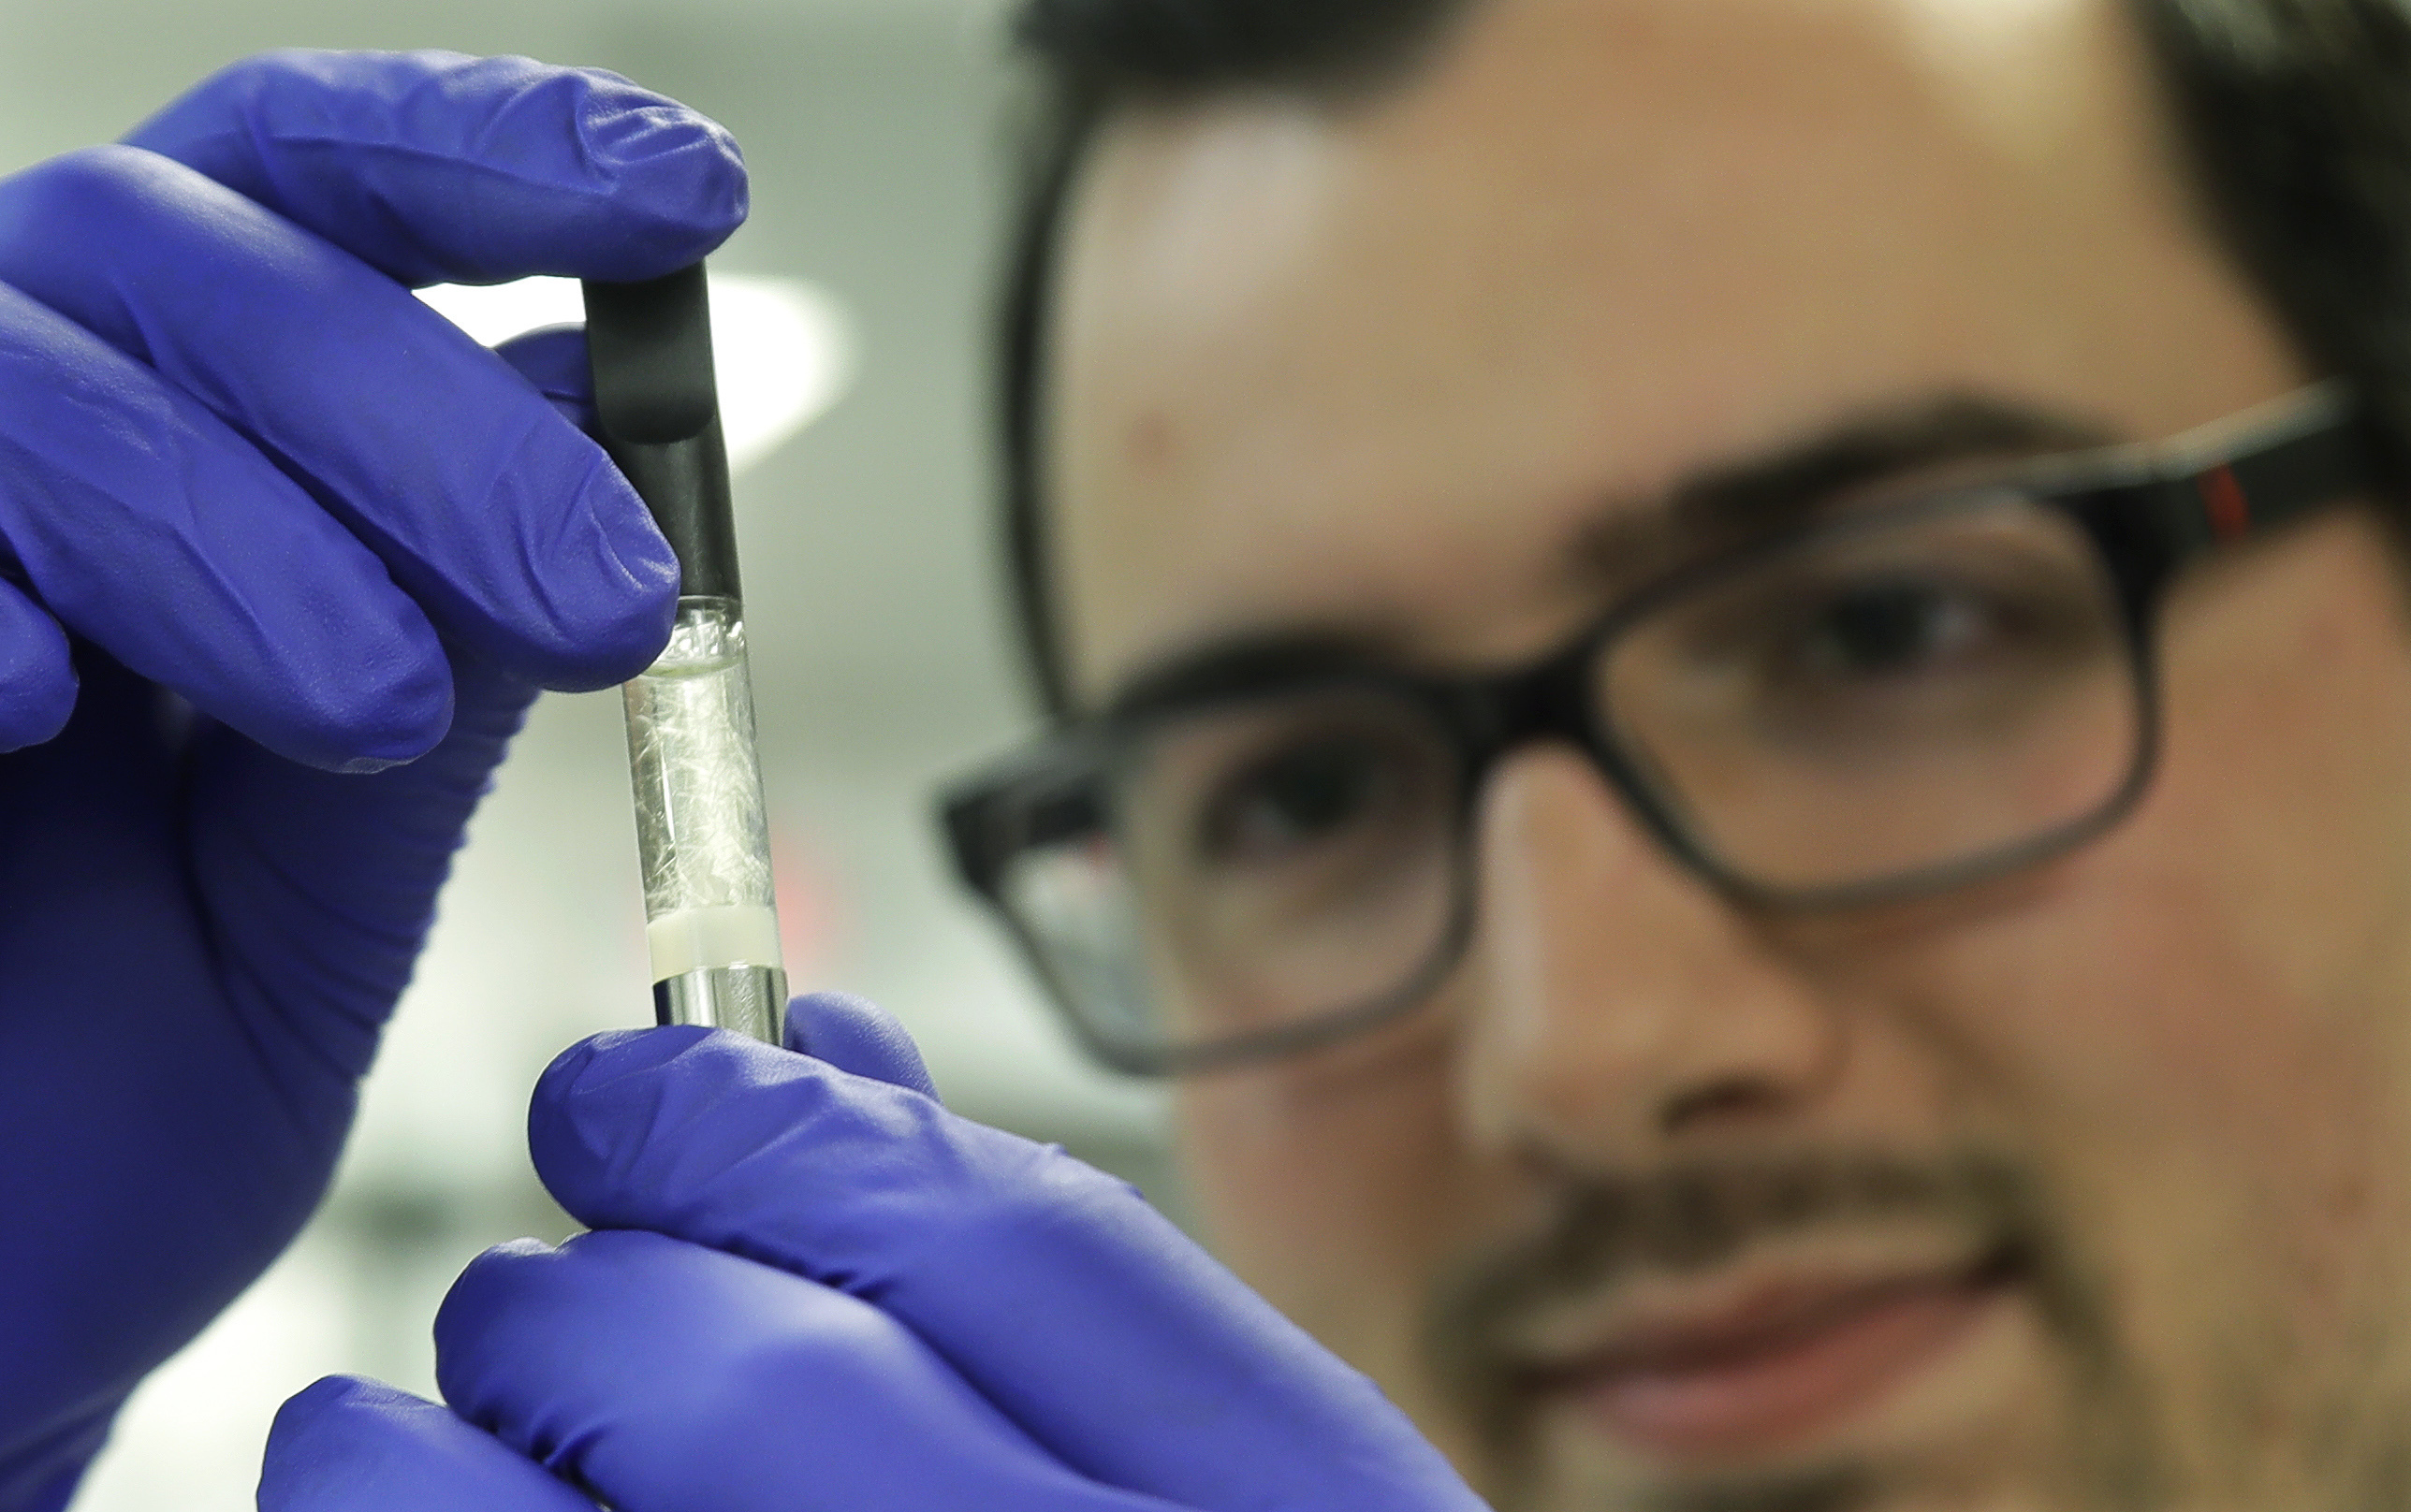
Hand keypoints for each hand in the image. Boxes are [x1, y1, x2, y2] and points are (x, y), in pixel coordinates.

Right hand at [0, 50, 744, 1511]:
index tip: (686, 196)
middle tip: (599, 596)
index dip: (493, 154)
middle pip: (191, 253)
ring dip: (231, 518)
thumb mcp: (325, 884)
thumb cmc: (113, 1113)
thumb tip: (585, 439)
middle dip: (422, 417)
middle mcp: (5, 444)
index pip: (312, 195)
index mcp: (174, 460)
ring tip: (364, 705)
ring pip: (28, 374)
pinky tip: (43, 696)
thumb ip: (432, 658)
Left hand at [259, 994, 1489, 1511]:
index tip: (633, 1091)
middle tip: (556, 1297)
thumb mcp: (1220, 1477)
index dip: (766, 1118)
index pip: (1003, 1234)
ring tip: (478, 1420)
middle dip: (593, 1288)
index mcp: (1277, 1511)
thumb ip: (1033, 1272)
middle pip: (759, 1373)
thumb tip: (814, 1040)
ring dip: (455, 1430)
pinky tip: (411, 1498)